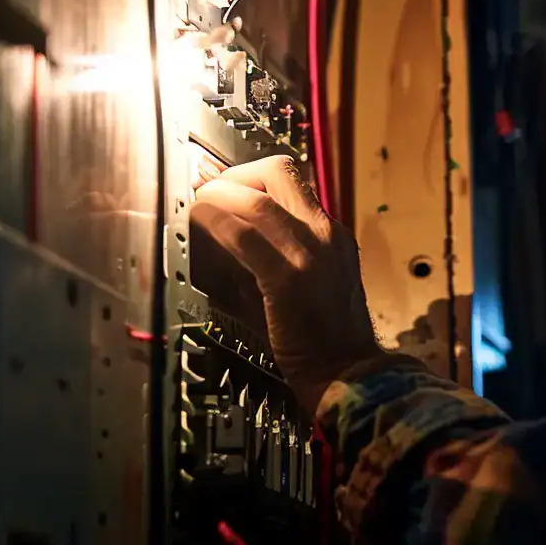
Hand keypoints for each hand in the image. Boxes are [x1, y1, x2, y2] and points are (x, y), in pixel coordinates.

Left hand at [188, 155, 380, 410]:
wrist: (348, 373)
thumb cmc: (323, 340)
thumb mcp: (301, 285)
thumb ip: (268, 257)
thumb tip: (222, 239)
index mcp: (331, 234)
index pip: (290, 180)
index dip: (249, 176)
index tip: (222, 186)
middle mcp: (326, 233)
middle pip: (277, 171)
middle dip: (233, 175)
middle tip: (208, 193)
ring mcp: (311, 252)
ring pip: (257, 198)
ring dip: (218, 196)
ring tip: (197, 207)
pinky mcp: (289, 277)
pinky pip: (245, 236)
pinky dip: (216, 224)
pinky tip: (200, 226)